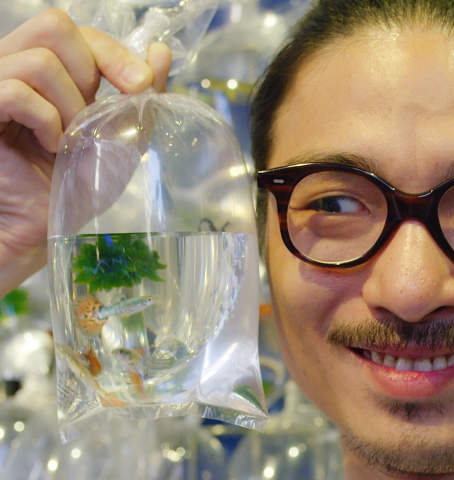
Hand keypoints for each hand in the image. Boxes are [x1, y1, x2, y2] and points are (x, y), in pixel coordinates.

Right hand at [0, 9, 170, 295]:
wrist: (44, 229)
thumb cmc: (76, 184)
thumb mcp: (121, 135)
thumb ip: (140, 94)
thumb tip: (161, 52)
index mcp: (47, 69)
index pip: (75, 28)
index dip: (112, 50)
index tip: (140, 84)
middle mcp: (13, 67)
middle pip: (52, 25)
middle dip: (91, 69)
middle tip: (96, 112)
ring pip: (38, 62)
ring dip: (69, 106)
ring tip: (67, 139)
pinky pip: (14, 92)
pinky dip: (44, 120)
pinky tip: (49, 145)